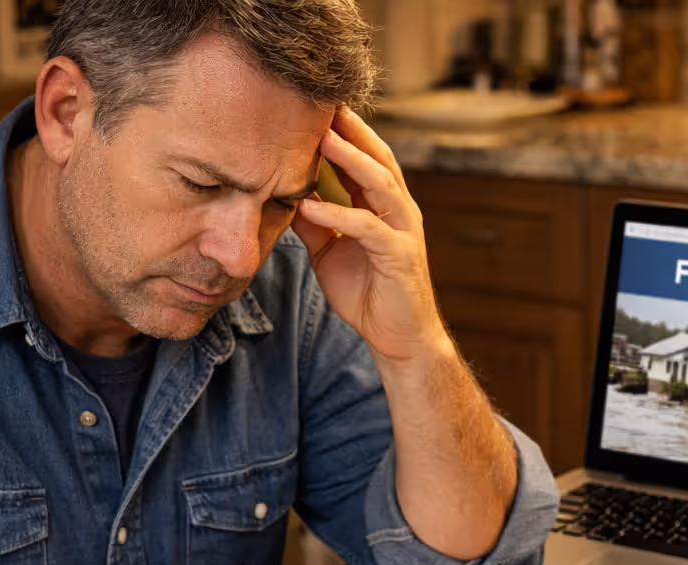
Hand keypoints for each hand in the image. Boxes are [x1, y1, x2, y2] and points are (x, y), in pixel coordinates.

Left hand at [290, 107, 448, 362]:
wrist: (397, 338)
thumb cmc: (366, 292)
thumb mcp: (328, 251)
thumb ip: (314, 221)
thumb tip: (284, 194)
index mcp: (383, 205)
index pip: (366, 157)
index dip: (344, 132)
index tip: (314, 107)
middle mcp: (399, 210)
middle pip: (378, 159)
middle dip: (351, 131)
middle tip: (323, 104)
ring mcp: (403, 231)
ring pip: (380, 184)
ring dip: (351, 160)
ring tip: (322, 140)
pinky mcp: (400, 256)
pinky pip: (368, 228)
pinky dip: (339, 215)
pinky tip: (311, 206)